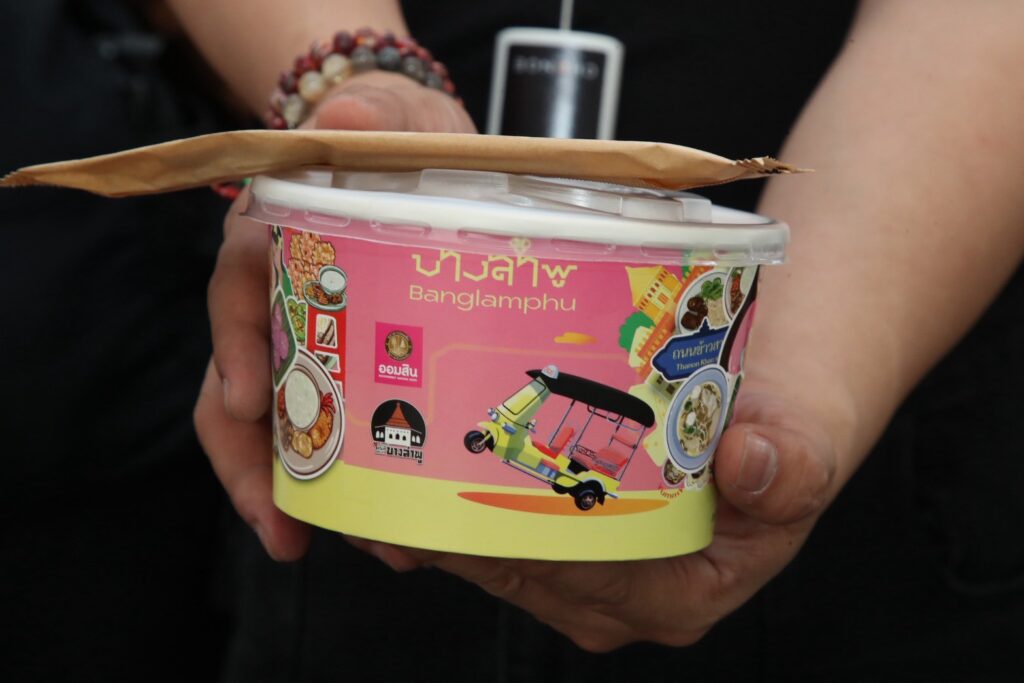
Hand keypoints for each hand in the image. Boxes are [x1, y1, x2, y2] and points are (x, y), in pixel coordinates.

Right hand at [193, 72, 475, 559]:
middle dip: (256, 466)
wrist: (421, 153)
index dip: (235, 346)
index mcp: (273, 237)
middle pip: (241, 389)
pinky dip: (353, 479)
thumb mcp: (385, 116)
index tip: (246, 399)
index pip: (235, 290)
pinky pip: (335, 431)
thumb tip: (341, 124)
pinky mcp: (351, 366)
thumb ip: (367, 119)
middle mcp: (279, 298)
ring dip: (307, 495)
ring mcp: (312, 338)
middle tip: (284, 527)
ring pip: (284, 428)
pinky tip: (386, 523)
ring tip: (350, 545)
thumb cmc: (393, 134)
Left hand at [345, 380, 839, 651]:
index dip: (508, 544)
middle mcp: (625, 598)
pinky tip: (403, 483)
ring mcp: (591, 575)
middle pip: (523, 570)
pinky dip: (453, 512)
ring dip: (441, 523)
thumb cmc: (786, 430)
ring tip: (375, 482)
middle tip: (385, 487)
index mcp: (680, 594)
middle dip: (452, 533)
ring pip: (500, 558)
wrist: (771, 408)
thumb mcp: (805, 439)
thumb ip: (793, 460)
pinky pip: (499, 537)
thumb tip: (754, 460)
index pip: (577, 577)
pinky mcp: (569, 544)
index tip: (446, 504)